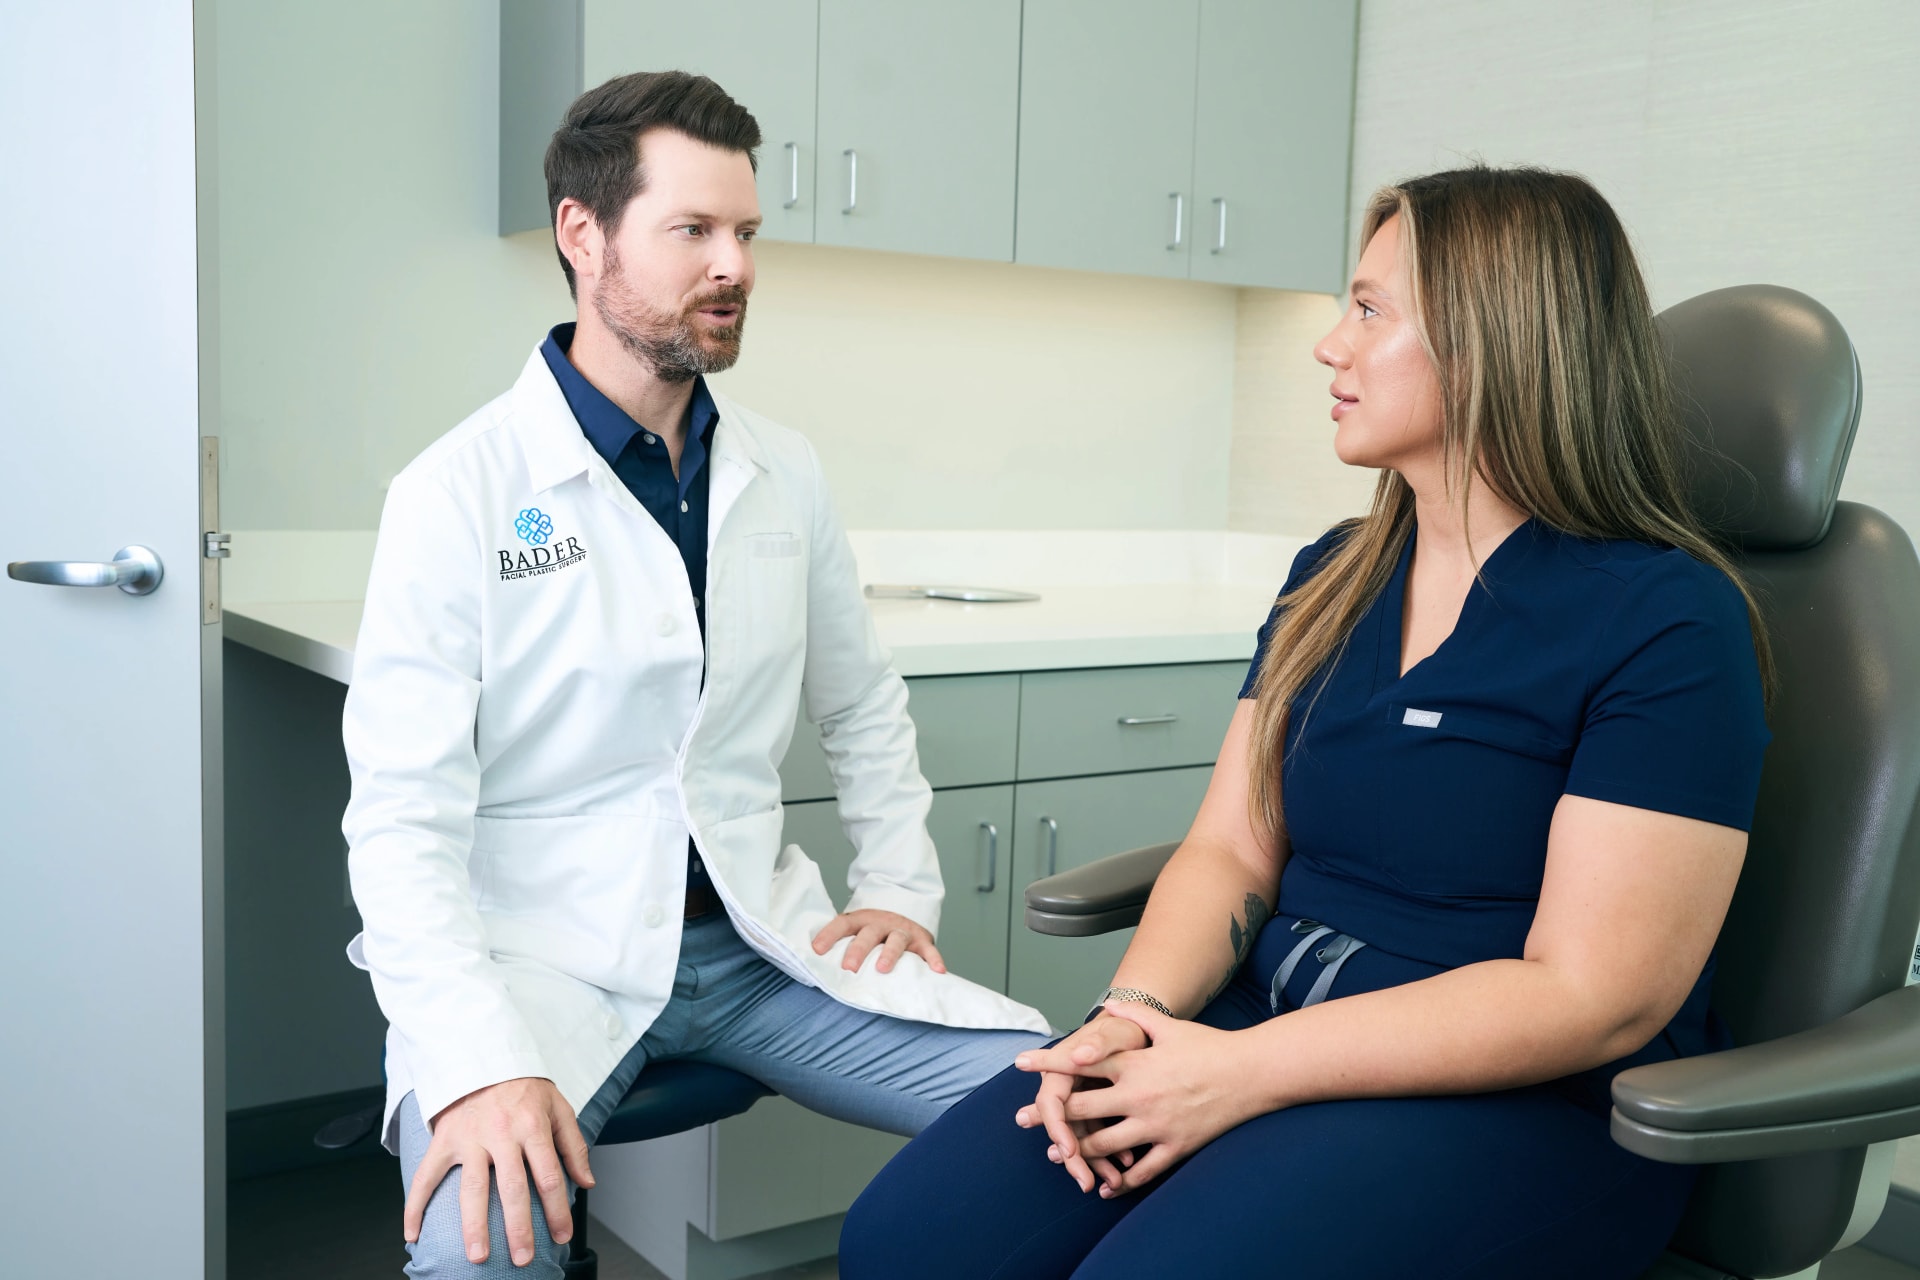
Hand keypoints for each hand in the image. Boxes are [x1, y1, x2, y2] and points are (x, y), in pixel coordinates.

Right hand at [403, 1076, 594, 1266]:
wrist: (483, 1055)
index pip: (548, 1176)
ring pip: (471, 1189)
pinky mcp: (444, 1140)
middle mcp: (500, 1134)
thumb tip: (586, 1183)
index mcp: (531, 1127)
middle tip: (523, 1258)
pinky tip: (413, 1233)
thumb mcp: (558, 1106)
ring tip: (477, 1255)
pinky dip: (415, 1205)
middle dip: (518, 1227)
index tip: (561, 1235)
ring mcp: (469, 1139)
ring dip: (474, 1225)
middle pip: (511, 1188)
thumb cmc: (524, 1086)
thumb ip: (573, 1145)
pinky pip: (425, 1176)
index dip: (557, 1209)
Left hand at [811, 909, 945, 974]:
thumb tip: (809, 969)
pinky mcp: (921, 939)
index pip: (842, 924)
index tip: (817, 950)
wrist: (903, 908)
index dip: (829, 935)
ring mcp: (902, 930)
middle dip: (858, 950)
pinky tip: (937, 971)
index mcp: (860, 920)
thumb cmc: (872, 931)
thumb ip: (839, 945)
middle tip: (849, 968)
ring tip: (883, 969)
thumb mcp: (855, 930)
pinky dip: (934, 959)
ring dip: (890, 954)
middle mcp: (880, 923)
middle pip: (868, 934)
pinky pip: (929, 949)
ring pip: (896, 940)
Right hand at [1011, 1011, 1147, 1192]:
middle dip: (1074, 1158)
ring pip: (1082, 1137)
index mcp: (1063, 1068)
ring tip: (1113, 1181)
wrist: (1143, 1031)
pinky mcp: (1101, 1111)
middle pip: (1063, 1127)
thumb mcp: (1115, 1030)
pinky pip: (1100, 1135)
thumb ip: (1098, 1042)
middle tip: (1086, 1183)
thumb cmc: (1125, 1030)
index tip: (1068, 1151)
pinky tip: (1126, 1165)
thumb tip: (1079, 1055)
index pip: (1051, 1102)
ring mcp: (1084, 1101)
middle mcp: (1069, 1088)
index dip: (1057, 1129)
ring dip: (1096, 1161)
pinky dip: (1111, 1151)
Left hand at [1019, 1002, 1259, 1197]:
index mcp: (1135, 1063)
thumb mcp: (1170, 1026)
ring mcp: (1156, 1124)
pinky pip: (1142, 1171)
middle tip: (1023, 1119)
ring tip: (1057, 1155)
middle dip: (1050, 1115)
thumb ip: (1135, 1018)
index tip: (1021, 1063)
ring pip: (1104, 1145)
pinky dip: (1120, 1182)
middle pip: (1083, 1108)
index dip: (1048, 1062)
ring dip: (1078, 1151)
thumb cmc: (1209, 1047)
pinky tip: (1105, 1187)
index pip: (1082, 1062)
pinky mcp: (1175, 1146)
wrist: (1251, 1074)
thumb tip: (1109, 1005)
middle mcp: (1139, 1095)